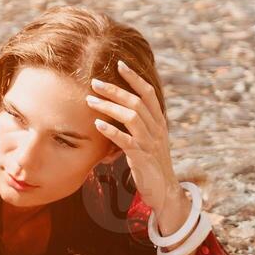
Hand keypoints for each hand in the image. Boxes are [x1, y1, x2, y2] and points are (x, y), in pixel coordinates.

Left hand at [87, 59, 178, 211]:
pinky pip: (126, 141)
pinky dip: (111, 131)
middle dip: (115, 90)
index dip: (135, 78)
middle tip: (95, 82)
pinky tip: (97, 125)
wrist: (164, 190)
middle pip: (137, 102)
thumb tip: (123, 106)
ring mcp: (150, 143)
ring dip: (109, 107)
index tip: (120, 64)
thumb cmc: (152, 163)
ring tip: (90, 101)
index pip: (148, 93)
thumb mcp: (149, 139)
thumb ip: (140, 123)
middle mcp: (157, 129)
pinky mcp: (142, 158)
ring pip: (131, 117)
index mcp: (159, 122)